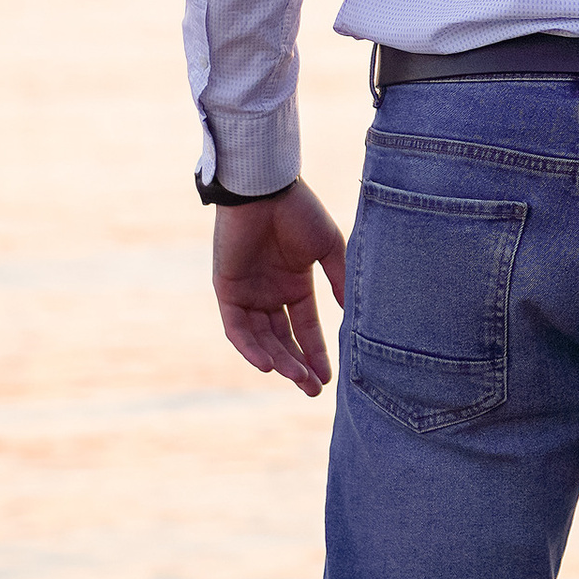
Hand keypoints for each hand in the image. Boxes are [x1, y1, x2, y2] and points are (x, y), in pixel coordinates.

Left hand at [213, 181, 347, 396]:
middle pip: (284, 340)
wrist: (265, 188)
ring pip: (262, 339)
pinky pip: (237, 328)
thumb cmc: (299, 211)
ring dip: (279, 361)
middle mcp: (271, 293)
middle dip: (298, 366)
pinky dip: (250, 348)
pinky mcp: (227, 289)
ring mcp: (248, 293)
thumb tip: (351, 314)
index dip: (317, 353)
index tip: (330, 377)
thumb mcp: (328, 248)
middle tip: (313, 390)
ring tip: (298, 380)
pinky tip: (268, 365)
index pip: (306, 328)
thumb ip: (339, 280)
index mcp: (295, 284)